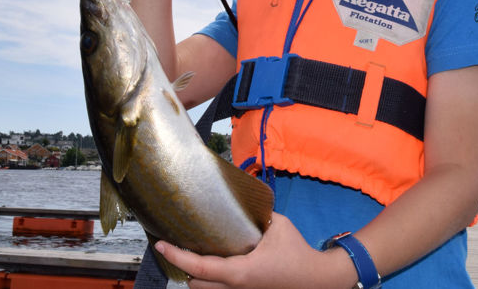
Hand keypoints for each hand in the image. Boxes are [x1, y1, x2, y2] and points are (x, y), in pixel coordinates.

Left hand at [155, 212, 352, 288]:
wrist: (316, 278)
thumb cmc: (296, 252)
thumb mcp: (277, 224)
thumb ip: (257, 213)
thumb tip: (243, 198)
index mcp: (240, 272)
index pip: (199, 267)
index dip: (176, 256)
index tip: (161, 245)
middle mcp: (236, 288)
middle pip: (195, 284)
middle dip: (183, 266)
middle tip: (177, 245)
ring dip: (197, 275)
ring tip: (194, 253)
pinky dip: (211, 279)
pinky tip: (215, 263)